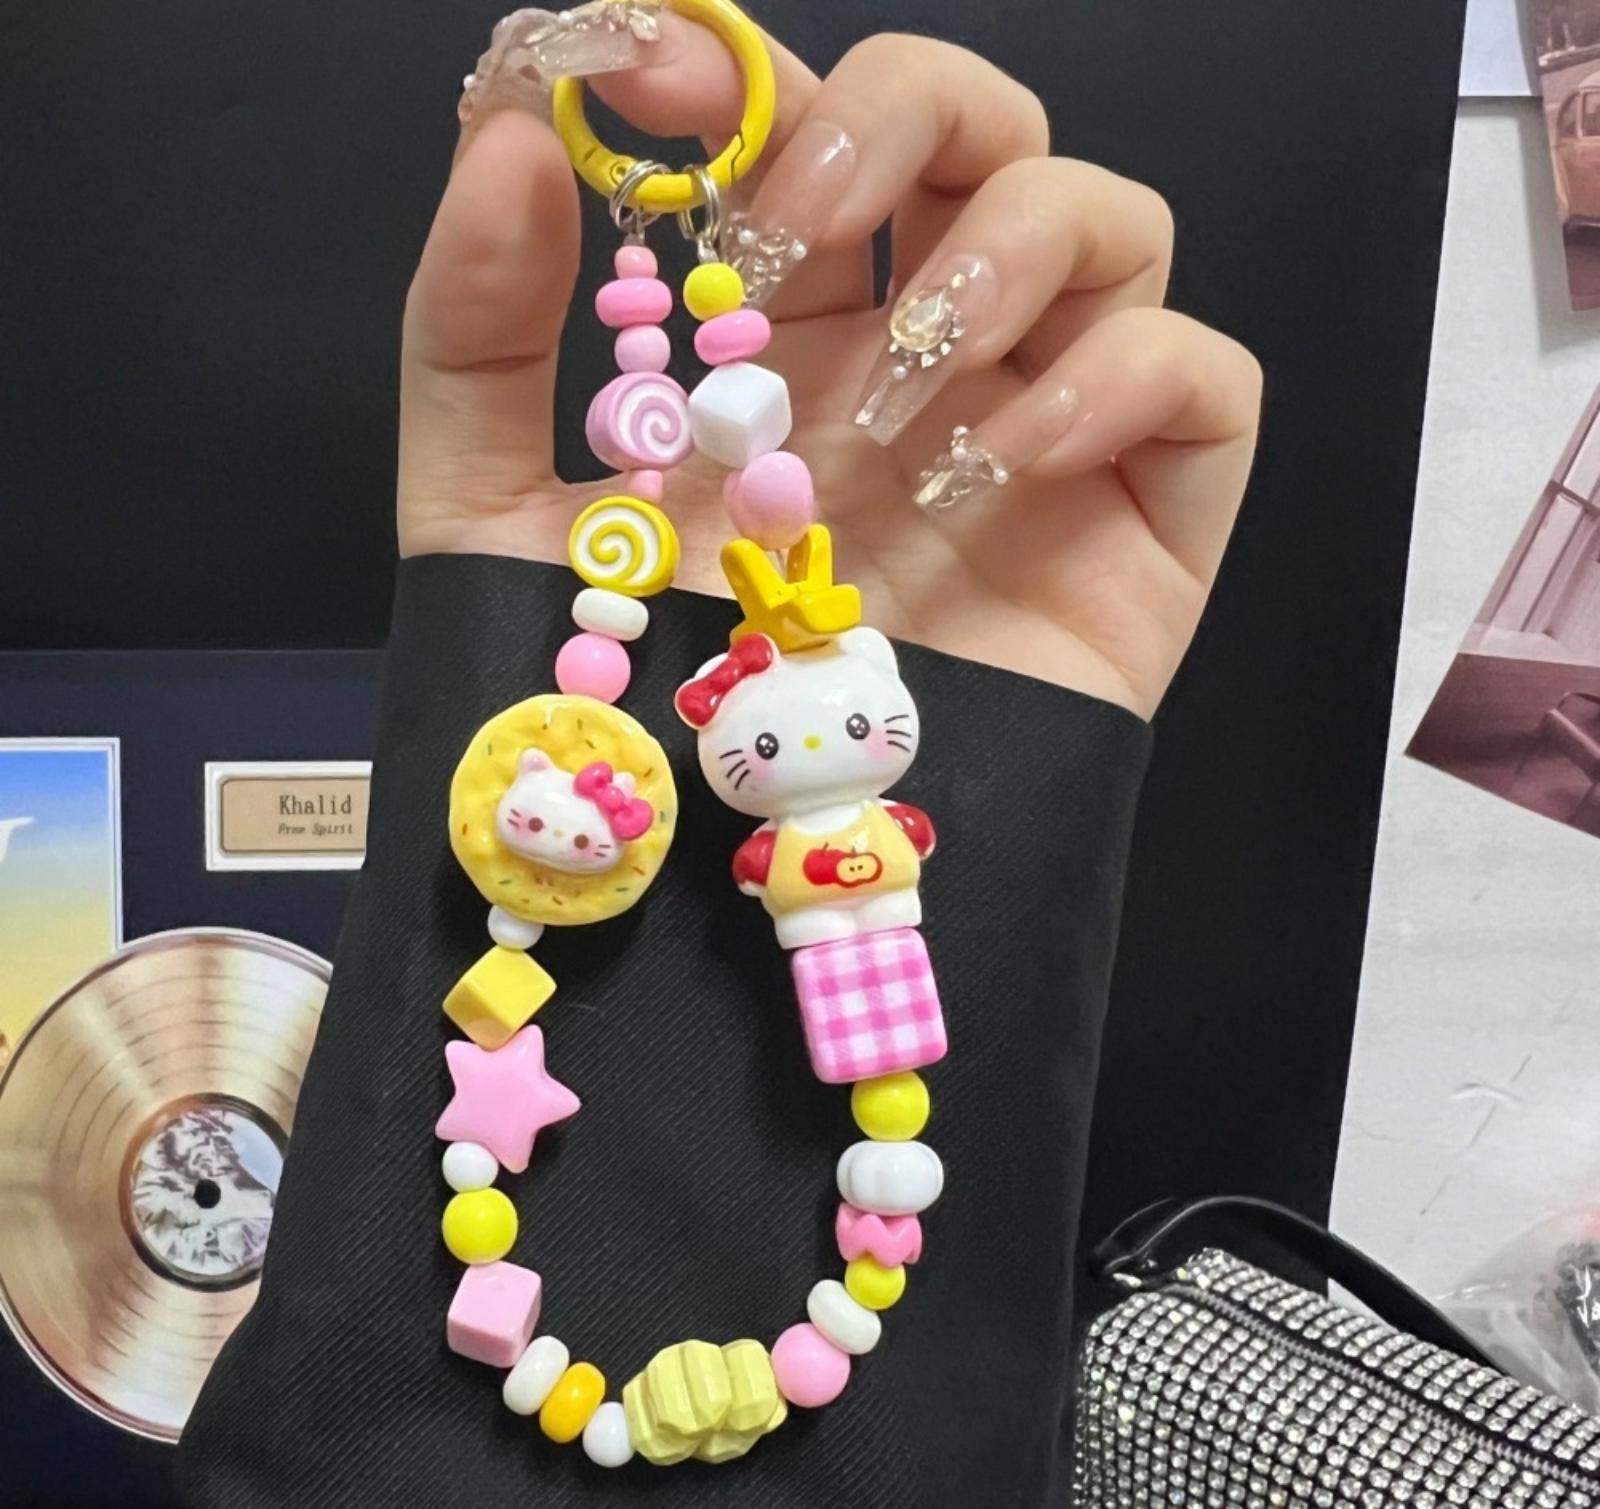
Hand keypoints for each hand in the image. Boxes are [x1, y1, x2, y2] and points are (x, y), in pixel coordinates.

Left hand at [399, 18, 1260, 715]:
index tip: (639, 71)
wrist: (747, 889)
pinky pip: (1204, 381)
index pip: (805, 128)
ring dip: (1005, 258)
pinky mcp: (1142, 527)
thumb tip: (500, 134)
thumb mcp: (500, 519)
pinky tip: (993, 469)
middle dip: (898, 120)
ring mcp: (1044, 435)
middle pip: (986, 128)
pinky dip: (1120, 381)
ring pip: (1116, 224)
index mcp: (785, 338)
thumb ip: (476, 331)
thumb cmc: (635, 711)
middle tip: (786, 235)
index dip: (739, 68)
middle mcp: (927, 361)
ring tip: (887, 406)